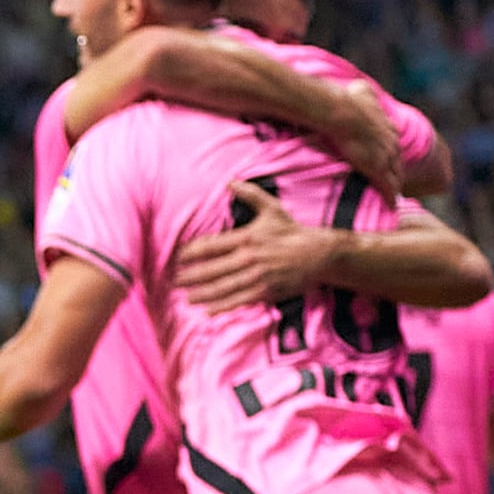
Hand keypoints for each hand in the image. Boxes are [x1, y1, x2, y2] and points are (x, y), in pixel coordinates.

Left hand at [173, 181, 334, 311]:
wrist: (319, 254)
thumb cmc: (292, 231)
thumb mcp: (271, 208)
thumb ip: (249, 194)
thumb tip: (230, 181)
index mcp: (246, 237)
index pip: (210, 246)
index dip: (191, 253)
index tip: (178, 257)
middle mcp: (248, 258)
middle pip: (212, 269)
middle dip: (190, 276)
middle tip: (174, 280)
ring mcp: (257, 276)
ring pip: (223, 287)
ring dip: (202, 294)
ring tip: (186, 298)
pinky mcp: (266, 291)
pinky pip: (240, 301)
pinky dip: (223, 307)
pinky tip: (208, 312)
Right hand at [314, 85, 406, 197]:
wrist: (343, 113)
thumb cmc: (347, 101)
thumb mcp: (361, 91)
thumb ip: (363, 91)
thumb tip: (359, 86)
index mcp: (386, 126)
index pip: (392, 142)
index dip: (390, 151)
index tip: (387, 157)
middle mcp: (391, 142)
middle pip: (397, 160)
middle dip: (397, 169)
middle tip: (395, 179)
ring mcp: (386, 157)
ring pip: (396, 175)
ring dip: (396, 184)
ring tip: (394, 193)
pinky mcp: (377, 170)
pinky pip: (387, 187)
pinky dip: (390, 196)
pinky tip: (392, 205)